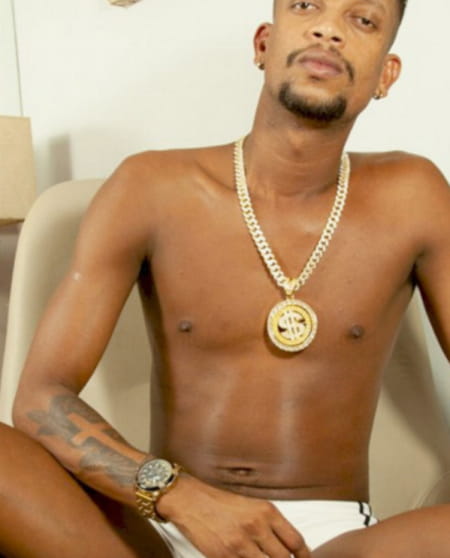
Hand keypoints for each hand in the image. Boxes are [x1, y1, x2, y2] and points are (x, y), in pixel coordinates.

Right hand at [157, 473, 310, 557]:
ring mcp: (240, 544)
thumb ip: (269, 524)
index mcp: (266, 511)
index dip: (304, 557)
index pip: (296, 541)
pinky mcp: (224, 556)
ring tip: (259, 557)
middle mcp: (256, 526)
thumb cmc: (220, 502)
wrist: (189, 500)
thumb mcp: (250, 505)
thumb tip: (286, 547)